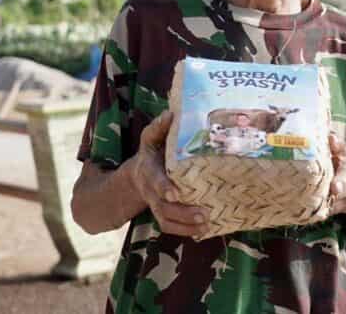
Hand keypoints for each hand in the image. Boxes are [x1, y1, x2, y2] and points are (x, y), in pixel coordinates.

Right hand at [130, 111, 208, 236]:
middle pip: (163, 206)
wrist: (138, 174)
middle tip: (203, 213)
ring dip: (186, 225)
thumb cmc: (152, 152)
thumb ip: (159, 128)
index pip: (155, 180)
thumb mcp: (151, 138)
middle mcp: (151, 191)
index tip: (175, 193)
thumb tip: (170, 113)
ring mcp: (156, 205)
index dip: (163, 187)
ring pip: (166, 220)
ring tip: (207, 224)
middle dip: (182, 212)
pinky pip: (170, 227)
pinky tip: (204, 231)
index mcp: (149, 170)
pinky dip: (186, 231)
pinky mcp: (163, 214)